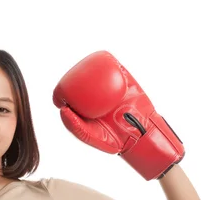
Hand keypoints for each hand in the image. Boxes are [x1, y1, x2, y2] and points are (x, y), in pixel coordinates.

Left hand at [52, 51, 183, 179]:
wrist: (139, 135)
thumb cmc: (113, 139)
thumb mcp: (91, 135)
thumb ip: (75, 126)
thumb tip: (62, 110)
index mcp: (86, 108)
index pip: (71, 96)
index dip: (63, 91)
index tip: (61, 90)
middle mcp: (97, 97)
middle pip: (83, 82)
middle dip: (76, 74)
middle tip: (74, 73)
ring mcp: (111, 89)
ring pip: (99, 73)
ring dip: (92, 65)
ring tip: (87, 63)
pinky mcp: (125, 83)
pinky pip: (118, 70)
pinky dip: (111, 64)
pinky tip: (105, 60)